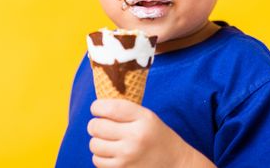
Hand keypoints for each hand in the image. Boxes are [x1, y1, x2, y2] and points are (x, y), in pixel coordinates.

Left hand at [87, 99, 214, 167]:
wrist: (175, 164)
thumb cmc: (156, 136)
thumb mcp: (147, 117)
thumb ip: (124, 110)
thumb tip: (95, 107)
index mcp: (143, 119)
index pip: (109, 108)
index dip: (96, 107)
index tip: (96, 109)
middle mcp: (135, 137)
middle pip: (96, 126)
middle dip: (95, 125)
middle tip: (101, 126)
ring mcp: (128, 156)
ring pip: (93, 144)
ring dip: (97, 142)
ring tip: (108, 141)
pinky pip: (97, 161)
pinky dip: (100, 157)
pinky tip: (112, 154)